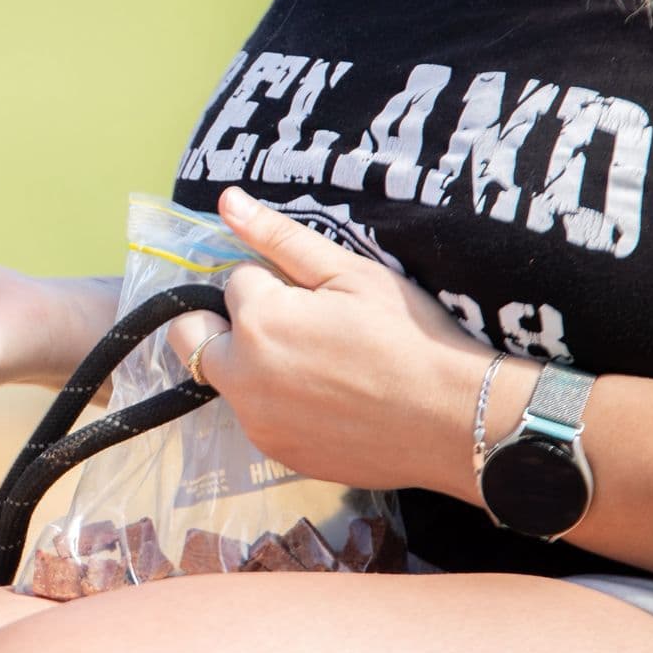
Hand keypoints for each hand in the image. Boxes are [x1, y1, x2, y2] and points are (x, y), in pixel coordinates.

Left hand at [164, 186, 493, 491]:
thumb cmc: (411, 338)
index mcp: (258, 322)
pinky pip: (255, 415)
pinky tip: (327, 398)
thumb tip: (227, 200)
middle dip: (223, 321)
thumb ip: (279, 238)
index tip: (314, 296)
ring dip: (249, 363)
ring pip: (226, 378)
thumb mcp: (351, 274)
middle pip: (193, 335)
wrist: (458, 421)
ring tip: (317, 362)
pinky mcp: (278, 452)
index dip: (272, 281)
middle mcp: (243, 377)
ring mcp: (257, 422)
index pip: (235, 281)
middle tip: (283, 324)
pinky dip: (274, 401)